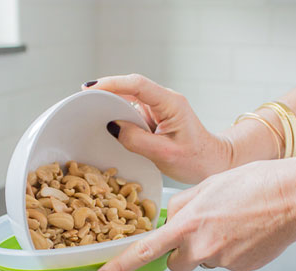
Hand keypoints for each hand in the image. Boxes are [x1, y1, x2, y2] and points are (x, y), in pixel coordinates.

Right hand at [82, 74, 233, 183]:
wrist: (213, 162)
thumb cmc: (195, 159)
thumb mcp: (164, 154)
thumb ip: (137, 140)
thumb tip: (112, 126)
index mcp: (171, 103)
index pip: (138, 84)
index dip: (112, 84)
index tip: (90, 89)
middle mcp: (164, 100)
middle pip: (130, 87)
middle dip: (106, 92)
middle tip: (83, 102)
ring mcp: (159, 107)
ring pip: (129, 98)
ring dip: (111, 105)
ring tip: (91, 114)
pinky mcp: (154, 116)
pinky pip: (132, 110)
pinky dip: (118, 116)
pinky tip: (107, 124)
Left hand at [92, 157, 295, 270]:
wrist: (295, 196)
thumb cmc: (253, 183)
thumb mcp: (206, 186)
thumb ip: (182, 206)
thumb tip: (170, 222)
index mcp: (188, 223)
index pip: (146, 250)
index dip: (121, 266)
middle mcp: (201, 247)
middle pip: (175, 263)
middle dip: (181, 252)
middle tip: (203, 230)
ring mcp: (222, 261)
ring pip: (204, 261)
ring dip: (210, 248)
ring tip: (234, 224)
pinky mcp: (241, 269)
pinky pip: (226, 263)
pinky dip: (232, 251)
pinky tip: (248, 232)